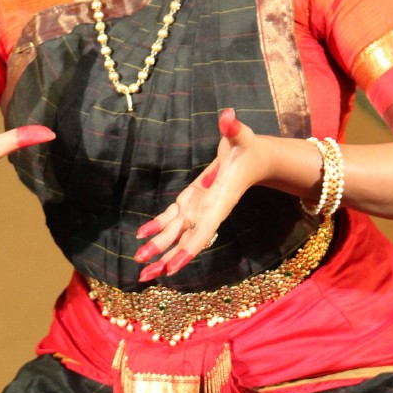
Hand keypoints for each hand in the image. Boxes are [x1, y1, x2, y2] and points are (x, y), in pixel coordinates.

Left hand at [133, 108, 266, 278]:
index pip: (203, 232)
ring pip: (175, 234)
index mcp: (219, 203)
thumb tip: (228, 115)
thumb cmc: (247, 149)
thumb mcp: (242, 137)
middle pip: (185, 241)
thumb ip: (234, 129)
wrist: (253, 158)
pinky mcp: (190, 202)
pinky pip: (170, 219)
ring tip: (138, 267)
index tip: (172, 268)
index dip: (187, 251)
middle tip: (145, 276)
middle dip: (166, 259)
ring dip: (157, 250)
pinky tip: (140, 237)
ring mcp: (197, 208)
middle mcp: (207, 211)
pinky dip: (156, 228)